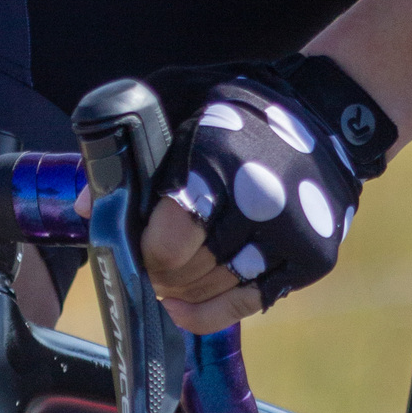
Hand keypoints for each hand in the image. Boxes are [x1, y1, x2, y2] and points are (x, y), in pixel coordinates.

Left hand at [144, 77, 363, 321]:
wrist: (325, 112)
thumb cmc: (240, 104)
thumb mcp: (179, 99)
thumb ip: (133, 149)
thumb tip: (86, 207)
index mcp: (219, 162)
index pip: (167, 241)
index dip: (143, 250)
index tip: (135, 242)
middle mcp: (258, 202)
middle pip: (188, 271)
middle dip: (159, 272)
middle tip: (148, 262)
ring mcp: (288, 235)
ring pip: (215, 290)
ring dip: (183, 290)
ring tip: (167, 277)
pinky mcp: (310, 258)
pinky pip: (249, 304)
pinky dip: (211, 314)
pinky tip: (182, 307)